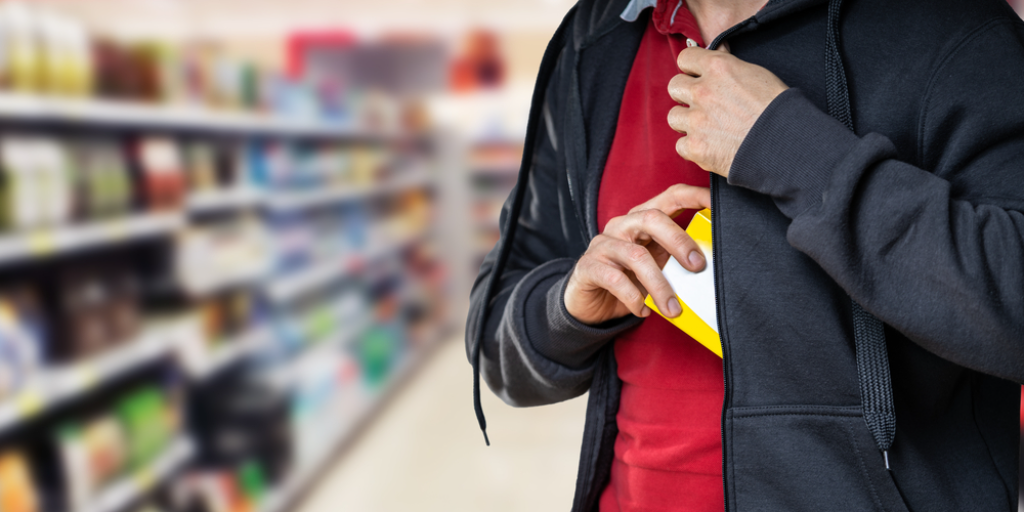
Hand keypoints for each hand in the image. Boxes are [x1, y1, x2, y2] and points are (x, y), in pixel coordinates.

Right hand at [564, 184, 710, 324]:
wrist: (590, 304)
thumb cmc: (629, 281)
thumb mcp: (658, 267)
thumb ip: (677, 260)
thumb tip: (711, 267)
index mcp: (643, 220)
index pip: (670, 197)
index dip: (695, 196)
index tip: (718, 204)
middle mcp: (621, 226)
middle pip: (651, 218)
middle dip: (679, 241)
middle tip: (698, 267)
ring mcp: (603, 245)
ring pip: (636, 256)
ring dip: (660, 285)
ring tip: (673, 308)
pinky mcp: (588, 267)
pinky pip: (614, 279)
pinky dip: (634, 298)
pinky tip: (643, 310)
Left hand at [667, 46, 788, 177]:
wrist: (785, 142)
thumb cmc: (777, 108)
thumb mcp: (756, 73)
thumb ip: (729, 65)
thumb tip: (716, 54)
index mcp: (718, 68)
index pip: (685, 58)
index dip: (691, 68)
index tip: (696, 76)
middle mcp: (703, 91)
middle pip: (674, 87)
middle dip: (685, 95)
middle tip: (701, 104)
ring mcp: (696, 120)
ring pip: (673, 117)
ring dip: (687, 122)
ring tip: (706, 127)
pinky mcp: (696, 146)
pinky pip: (681, 144)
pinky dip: (693, 147)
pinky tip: (710, 145)